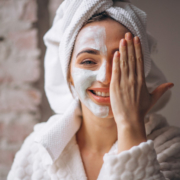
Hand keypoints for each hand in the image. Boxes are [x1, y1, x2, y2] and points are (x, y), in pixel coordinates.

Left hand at [110, 32, 173, 151]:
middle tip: (128, 34)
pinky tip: (116, 53)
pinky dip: (116, 62)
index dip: (138, 49)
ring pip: (124, 63)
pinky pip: (116, 72)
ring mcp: (124, 82)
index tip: (136, 40)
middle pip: (131, 59)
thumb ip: (161, 89)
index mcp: (141, 80)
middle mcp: (133, 79)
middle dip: (130, 45)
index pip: (140, 61)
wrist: (130, 120)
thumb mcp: (153, 99)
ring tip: (122, 40)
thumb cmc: (140, 110)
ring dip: (123, 50)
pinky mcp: (115, 86)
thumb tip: (171, 83)